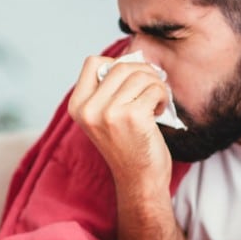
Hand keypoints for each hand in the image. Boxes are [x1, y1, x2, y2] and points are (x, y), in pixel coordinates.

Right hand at [67, 55, 173, 198]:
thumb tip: (132, 59)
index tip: (129, 82)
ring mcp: (109, 113)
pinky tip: (160, 111)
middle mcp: (89, 109)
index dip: (116, 65)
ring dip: (155, 85)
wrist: (140, 180)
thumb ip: (109, 90)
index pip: (93, 62)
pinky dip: (162, 97)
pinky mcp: (132, 117)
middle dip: (143, 73)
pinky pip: (154, 89)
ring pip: (140, 75)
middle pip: (121, 65)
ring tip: (156, 102)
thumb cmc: (127, 146)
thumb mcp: (105, 116)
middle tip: (151, 90)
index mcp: (78, 106)